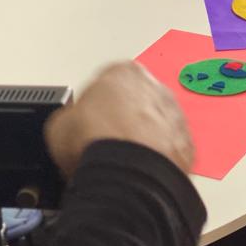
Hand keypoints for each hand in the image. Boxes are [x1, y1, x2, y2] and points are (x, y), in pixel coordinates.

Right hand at [44, 62, 193, 178]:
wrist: (127, 173)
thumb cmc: (97, 142)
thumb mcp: (60, 123)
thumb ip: (69, 116)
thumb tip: (66, 129)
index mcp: (124, 72)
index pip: (105, 85)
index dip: (91, 109)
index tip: (85, 126)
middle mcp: (154, 88)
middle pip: (133, 105)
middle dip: (120, 123)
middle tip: (102, 145)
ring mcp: (173, 117)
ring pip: (154, 127)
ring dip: (140, 141)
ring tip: (118, 163)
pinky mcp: (185, 146)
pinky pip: (168, 152)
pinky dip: (155, 161)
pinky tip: (137, 173)